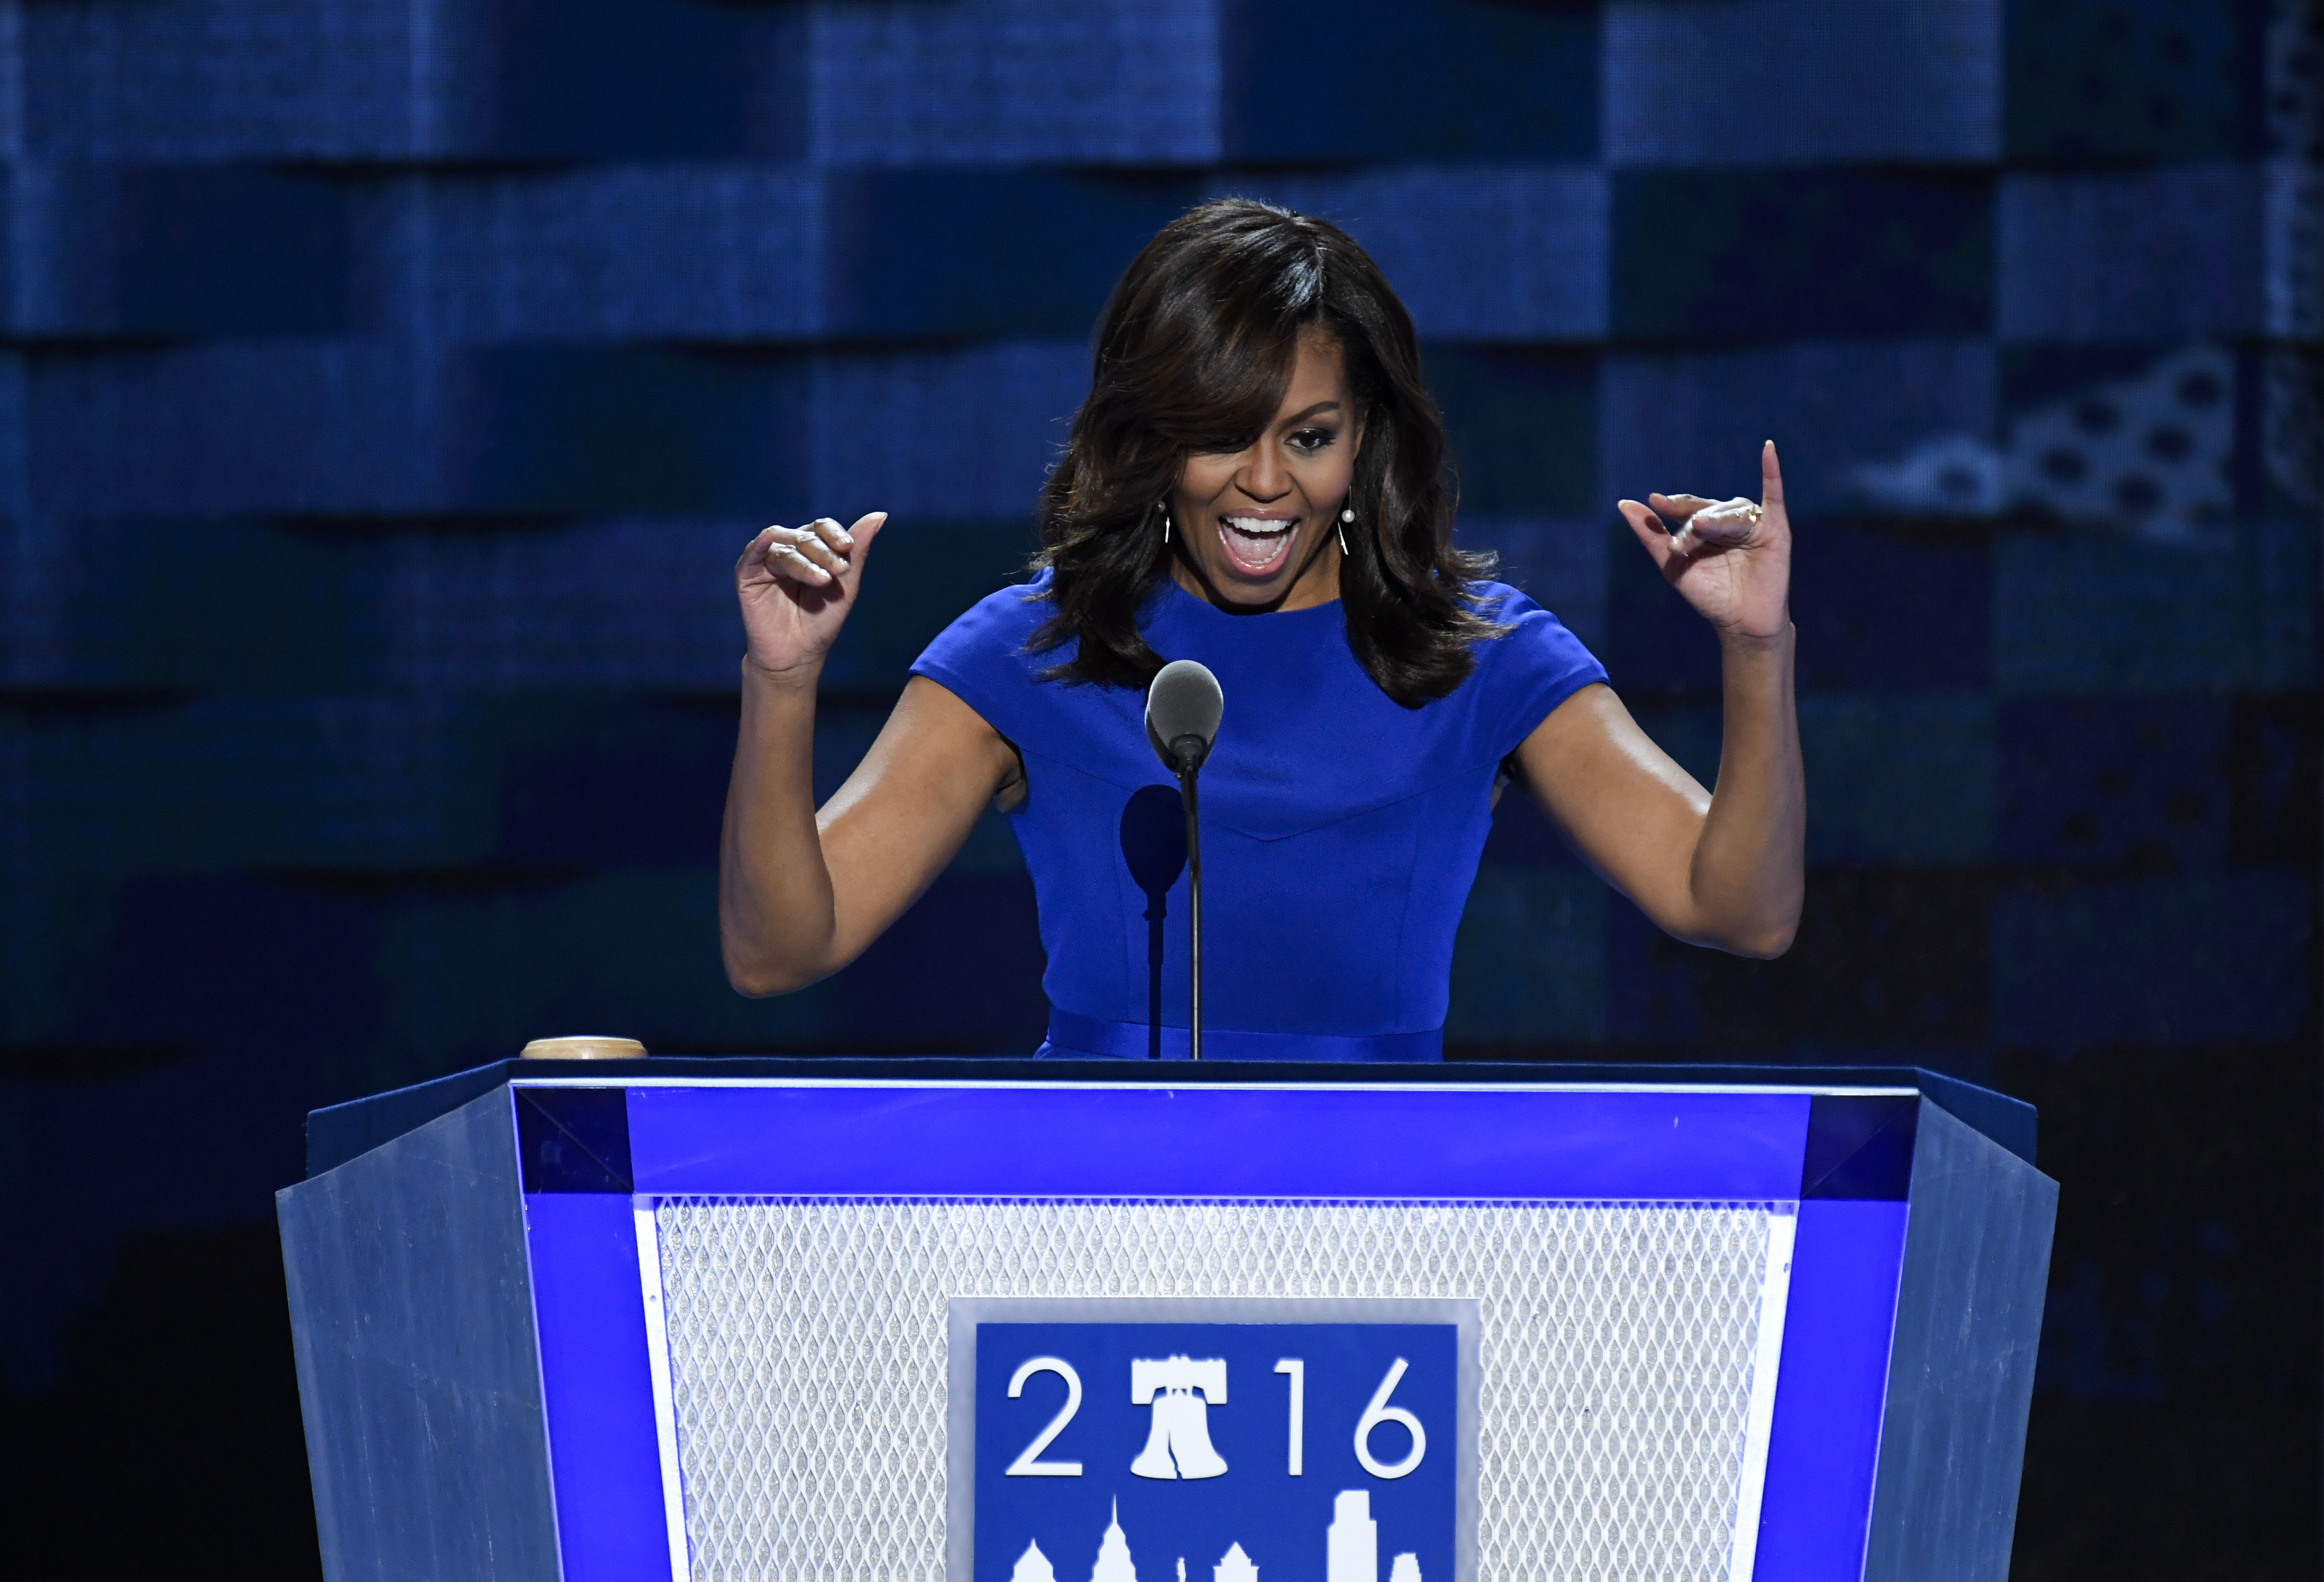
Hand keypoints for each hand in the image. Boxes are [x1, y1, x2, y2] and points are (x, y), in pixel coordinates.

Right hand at [735, 512, 886, 677]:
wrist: (797, 655)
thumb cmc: (822, 621)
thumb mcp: (845, 586)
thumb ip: (858, 551)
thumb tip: (881, 514)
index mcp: (811, 549)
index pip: (822, 527)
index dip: (835, 533)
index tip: (848, 546)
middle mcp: (788, 549)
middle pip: (805, 537)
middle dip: (824, 552)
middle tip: (839, 571)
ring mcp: (766, 561)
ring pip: (784, 548)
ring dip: (804, 562)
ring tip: (822, 580)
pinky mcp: (747, 575)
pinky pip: (753, 554)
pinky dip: (760, 545)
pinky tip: (768, 540)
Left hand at [1617, 441, 1791, 640]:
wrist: (1741, 622)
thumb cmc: (1710, 596)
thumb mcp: (1673, 566)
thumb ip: (1650, 535)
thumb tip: (1624, 503)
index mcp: (1705, 526)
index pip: (1687, 509)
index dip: (1672, 506)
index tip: (1654, 502)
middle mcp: (1728, 520)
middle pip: (1707, 511)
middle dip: (1692, 526)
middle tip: (1682, 546)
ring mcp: (1752, 522)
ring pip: (1729, 511)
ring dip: (1715, 521)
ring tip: (1701, 531)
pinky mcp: (1775, 528)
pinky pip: (1774, 495)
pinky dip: (1771, 472)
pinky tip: (1768, 449)